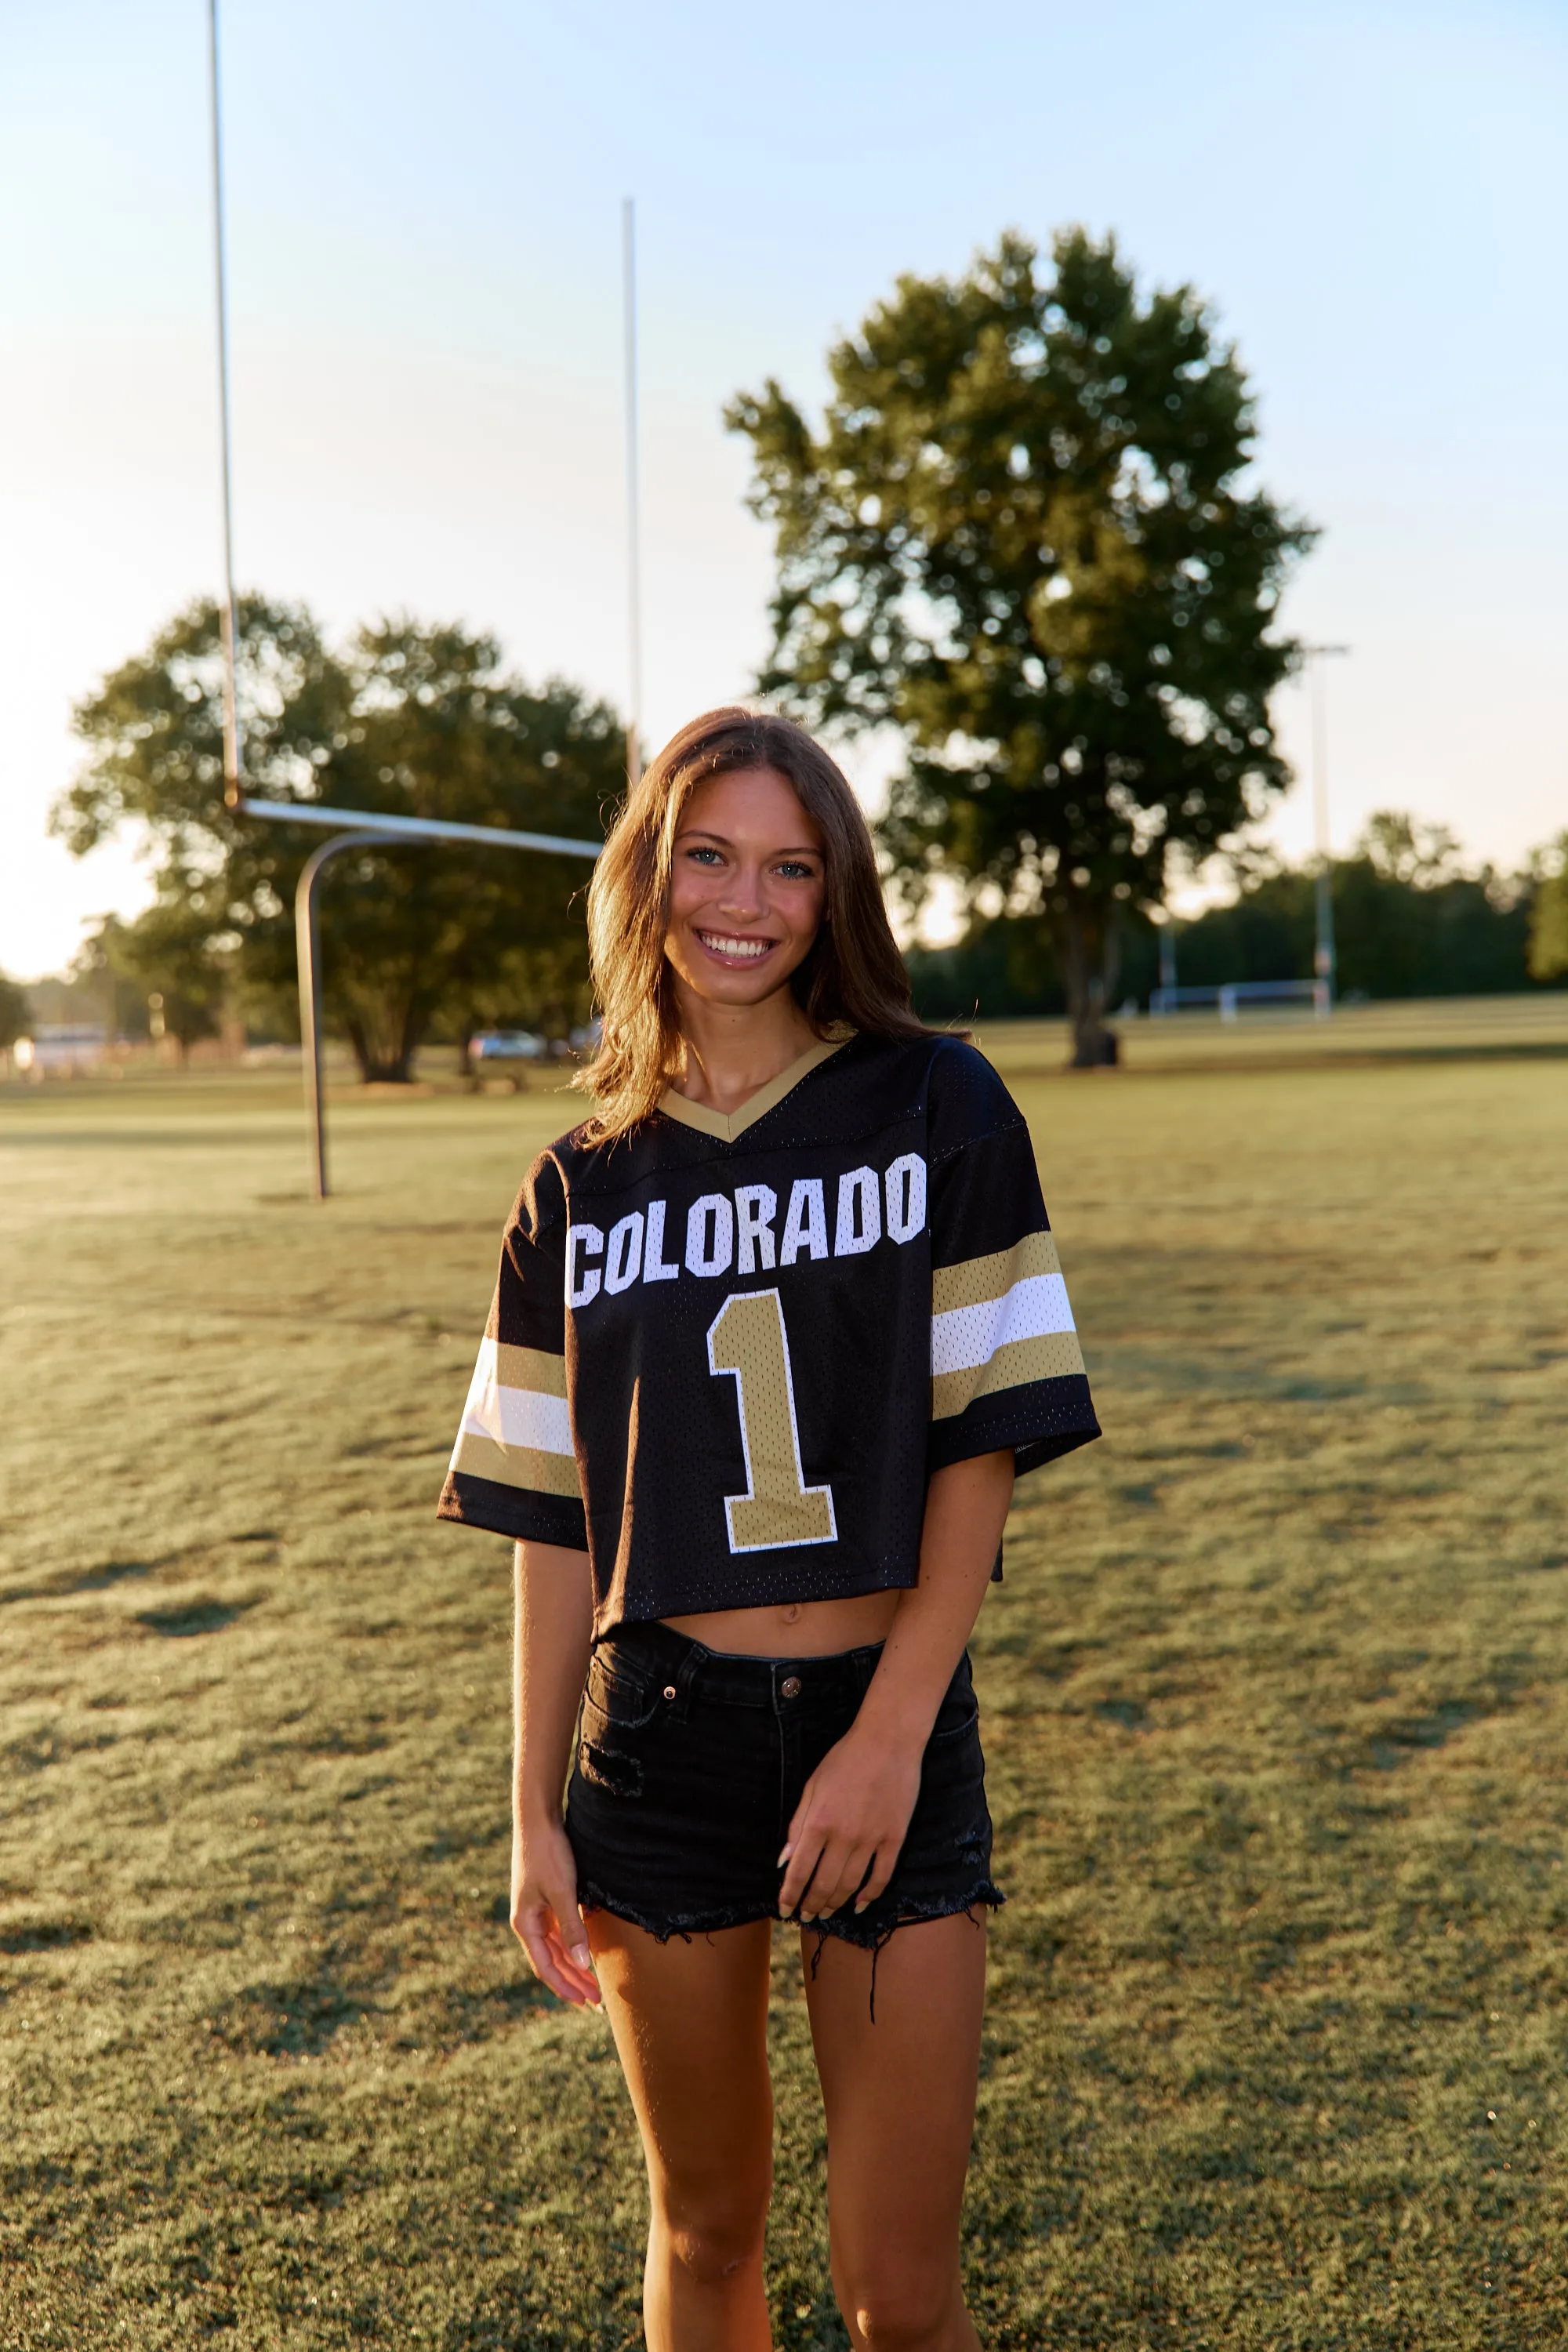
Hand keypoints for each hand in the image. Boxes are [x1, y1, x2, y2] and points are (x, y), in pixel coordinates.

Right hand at [511, 1815, 599, 2005]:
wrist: (538, 1819)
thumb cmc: (547, 1854)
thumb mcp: (562, 1892)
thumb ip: (572, 1929)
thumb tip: (583, 1965)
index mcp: (526, 1924)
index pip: (545, 1966)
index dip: (565, 1987)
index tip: (584, 2002)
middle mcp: (528, 1921)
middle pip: (551, 1960)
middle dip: (573, 1981)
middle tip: (596, 2000)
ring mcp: (536, 1910)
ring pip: (555, 1948)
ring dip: (573, 1965)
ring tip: (593, 1984)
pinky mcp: (545, 1898)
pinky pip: (558, 1931)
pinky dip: (571, 1945)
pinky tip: (585, 1952)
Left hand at [778, 1726, 922, 1922]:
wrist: (887, 1741)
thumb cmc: (845, 1759)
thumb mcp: (812, 1786)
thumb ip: (797, 1825)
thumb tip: (783, 1861)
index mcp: (818, 1822)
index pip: (798, 1871)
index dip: (789, 1895)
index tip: (784, 1910)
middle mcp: (843, 1836)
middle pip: (824, 1884)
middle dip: (811, 1905)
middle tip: (806, 1916)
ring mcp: (871, 1839)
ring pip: (851, 1885)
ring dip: (836, 1903)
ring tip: (826, 1912)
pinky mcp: (894, 1838)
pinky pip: (882, 1876)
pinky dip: (870, 1895)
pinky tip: (860, 1904)